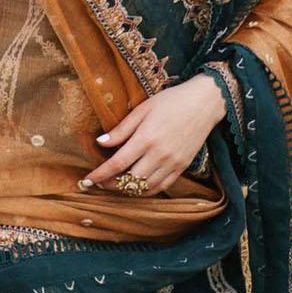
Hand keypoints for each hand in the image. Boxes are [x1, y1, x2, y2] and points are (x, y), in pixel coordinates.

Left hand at [79, 73, 225, 195]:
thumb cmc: (172, 101)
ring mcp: (172, 163)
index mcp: (146, 138)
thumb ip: (121, 129)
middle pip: (129, 181)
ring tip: (115, 185)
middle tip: (98, 183)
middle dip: (110, 185)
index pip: (117, 164)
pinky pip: (161, 187)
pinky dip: (146, 191)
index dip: (100, 175)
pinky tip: (136, 187)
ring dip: (127, 190)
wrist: (205, 103)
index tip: (87, 180)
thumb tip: (100, 142)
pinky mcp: (182, 167)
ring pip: (145, 188)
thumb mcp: (143, 109)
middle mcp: (160, 155)